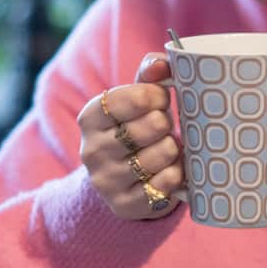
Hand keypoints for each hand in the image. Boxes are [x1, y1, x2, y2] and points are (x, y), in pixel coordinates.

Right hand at [78, 53, 184, 220]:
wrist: (124, 182)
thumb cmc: (137, 130)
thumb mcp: (138, 101)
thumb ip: (149, 75)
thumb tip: (163, 62)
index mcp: (90, 118)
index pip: (127, 98)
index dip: (154, 95)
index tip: (162, 98)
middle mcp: (91, 150)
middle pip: (149, 127)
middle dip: (165, 124)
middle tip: (163, 128)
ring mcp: (106, 180)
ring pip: (159, 156)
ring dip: (173, 150)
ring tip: (167, 149)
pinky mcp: (124, 205)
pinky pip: (165, 184)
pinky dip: (175, 175)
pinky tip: (170, 171)